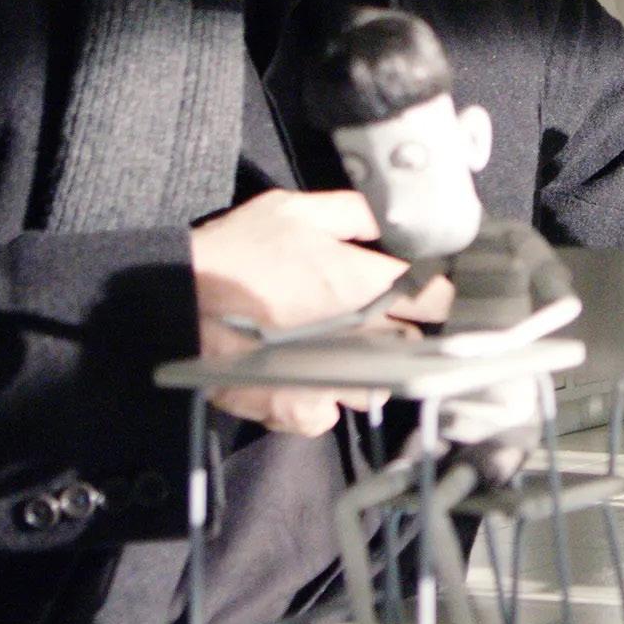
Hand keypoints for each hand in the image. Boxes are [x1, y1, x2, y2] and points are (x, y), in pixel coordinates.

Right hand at [190, 190, 451, 434]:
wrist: (177, 303)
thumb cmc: (238, 252)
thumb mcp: (295, 210)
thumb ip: (354, 213)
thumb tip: (396, 220)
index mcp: (367, 285)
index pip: (439, 298)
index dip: (447, 295)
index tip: (442, 291)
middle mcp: (363, 337)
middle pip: (412, 345)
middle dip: (402, 333)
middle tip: (372, 318)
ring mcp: (334, 379)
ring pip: (376, 385)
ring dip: (365, 371)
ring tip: (334, 352)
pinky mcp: (301, 410)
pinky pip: (331, 413)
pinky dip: (322, 400)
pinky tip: (304, 379)